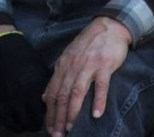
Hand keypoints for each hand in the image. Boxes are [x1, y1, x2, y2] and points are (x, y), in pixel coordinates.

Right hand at [0, 28, 51, 131]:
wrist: (3, 50)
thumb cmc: (25, 57)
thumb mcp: (41, 69)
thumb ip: (47, 85)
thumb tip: (55, 98)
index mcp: (36, 87)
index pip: (47, 110)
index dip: (51, 116)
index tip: (53, 117)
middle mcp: (24, 96)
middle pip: (33, 121)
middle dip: (39, 125)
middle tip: (42, 124)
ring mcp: (11, 100)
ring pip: (20, 123)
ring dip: (26, 126)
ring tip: (30, 124)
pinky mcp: (1, 100)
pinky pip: (7, 120)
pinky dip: (13, 125)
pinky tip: (17, 123)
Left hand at [43, 16, 131, 136]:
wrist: (108, 27)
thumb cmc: (89, 44)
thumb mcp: (68, 57)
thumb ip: (57, 77)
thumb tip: (45, 96)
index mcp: (63, 65)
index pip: (53, 92)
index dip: (50, 111)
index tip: (49, 127)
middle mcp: (72, 66)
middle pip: (62, 95)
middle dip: (58, 116)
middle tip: (57, 134)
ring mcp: (88, 66)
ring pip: (77, 92)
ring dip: (72, 111)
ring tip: (70, 127)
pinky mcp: (104, 65)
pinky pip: (100, 86)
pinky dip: (98, 101)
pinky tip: (96, 114)